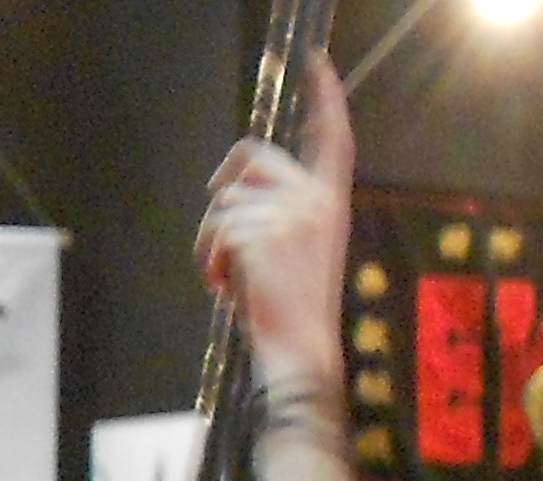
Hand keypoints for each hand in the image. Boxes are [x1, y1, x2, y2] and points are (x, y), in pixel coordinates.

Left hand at [197, 52, 353, 394]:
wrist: (300, 353)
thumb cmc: (293, 311)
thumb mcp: (297, 251)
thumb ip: (280, 212)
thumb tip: (234, 186)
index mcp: (330, 202)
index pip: (333, 139)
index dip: (325, 98)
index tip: (315, 64)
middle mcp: (315, 200)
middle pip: (251, 156)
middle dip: (223, 188)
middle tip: (218, 235)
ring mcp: (289, 215)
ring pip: (223, 203)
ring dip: (213, 243)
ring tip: (232, 280)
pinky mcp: (262, 234)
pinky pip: (215, 231)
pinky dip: (209, 262)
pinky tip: (226, 289)